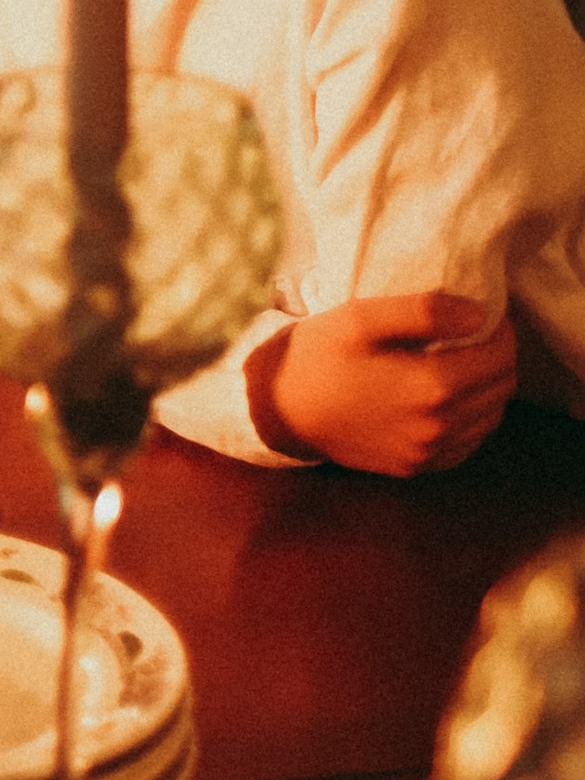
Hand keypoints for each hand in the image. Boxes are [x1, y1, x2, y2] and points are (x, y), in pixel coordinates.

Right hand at [247, 291, 518, 475]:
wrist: (278, 409)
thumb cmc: (317, 356)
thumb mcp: (361, 317)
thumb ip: (425, 311)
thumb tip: (478, 314)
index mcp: (431, 387)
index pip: (500, 356)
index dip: (501, 330)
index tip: (484, 313)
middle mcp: (438, 427)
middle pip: (502, 388)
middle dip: (499, 357)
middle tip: (477, 335)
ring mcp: (427, 453)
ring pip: (491, 417)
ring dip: (488, 388)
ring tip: (464, 363)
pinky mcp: (415, 467)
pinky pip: (468, 444)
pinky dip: (472, 419)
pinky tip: (449, 400)